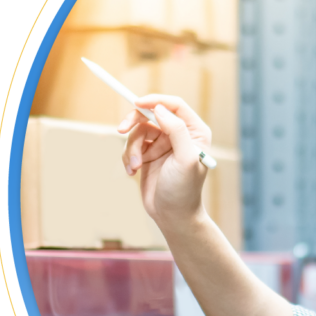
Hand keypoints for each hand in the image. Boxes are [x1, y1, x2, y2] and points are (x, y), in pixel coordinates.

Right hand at [117, 94, 211, 227]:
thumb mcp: (184, 158)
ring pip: (138, 131)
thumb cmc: (183, 189)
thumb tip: (160, 108)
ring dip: (131, 148)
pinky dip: (128, 157)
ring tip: (134, 166)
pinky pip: (131, 145)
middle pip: (151, 114)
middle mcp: (179, 135)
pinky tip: (132, 172)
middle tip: (120, 129)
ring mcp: (163, 144)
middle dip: (135, 122)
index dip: (155, 101)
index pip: (174, 105)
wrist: (172, 215)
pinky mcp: (148, 155)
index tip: (137, 103)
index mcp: (195, 132)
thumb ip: (176, 130)